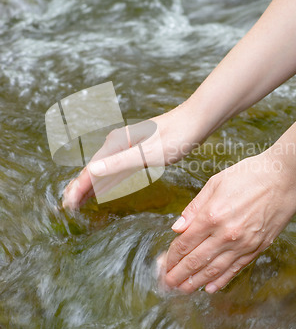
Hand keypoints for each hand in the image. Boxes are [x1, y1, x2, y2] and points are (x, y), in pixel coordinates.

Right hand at [62, 103, 199, 208]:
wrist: (195, 121)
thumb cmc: (174, 136)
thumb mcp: (147, 153)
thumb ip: (119, 163)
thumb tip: (92, 171)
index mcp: (116, 143)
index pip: (92, 170)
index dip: (79, 188)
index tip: (68, 205)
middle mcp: (117, 143)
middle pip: (94, 169)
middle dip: (80, 187)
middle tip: (68, 206)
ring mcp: (126, 146)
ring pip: (104, 170)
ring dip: (91, 185)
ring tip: (79, 200)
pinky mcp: (137, 151)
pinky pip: (116, 169)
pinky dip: (107, 180)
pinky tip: (104, 187)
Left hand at [161, 150, 295, 293]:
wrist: (284, 178)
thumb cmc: (248, 175)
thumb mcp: (215, 184)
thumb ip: (194, 208)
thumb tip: (176, 228)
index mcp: (212, 216)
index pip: (185, 244)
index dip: (172, 257)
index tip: (164, 264)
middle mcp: (226, 234)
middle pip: (196, 261)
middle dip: (179, 274)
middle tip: (168, 283)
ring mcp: (243, 244)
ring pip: (214, 269)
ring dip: (196, 282)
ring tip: (183, 290)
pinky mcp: (258, 247)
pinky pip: (236, 268)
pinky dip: (222, 280)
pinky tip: (210, 287)